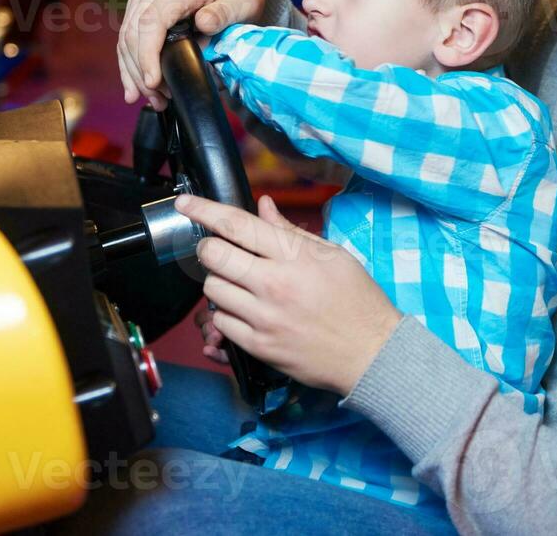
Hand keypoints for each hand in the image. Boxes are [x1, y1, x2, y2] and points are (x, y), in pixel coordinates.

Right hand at [118, 0, 264, 110]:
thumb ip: (225, 12)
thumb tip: (204, 23)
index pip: (152, 21)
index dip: (147, 54)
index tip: (152, 82)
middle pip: (134, 32)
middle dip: (141, 71)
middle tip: (159, 98)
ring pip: (127, 37)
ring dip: (134, 71)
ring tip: (152, 98)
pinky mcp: (141, 4)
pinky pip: (128, 35)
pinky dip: (129, 62)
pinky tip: (134, 86)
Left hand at [177, 194, 403, 395]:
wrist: (372, 354)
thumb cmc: (357, 301)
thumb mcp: (333, 255)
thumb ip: (291, 231)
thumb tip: (263, 206)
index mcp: (295, 256)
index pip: (236, 225)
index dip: (204, 210)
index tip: (185, 203)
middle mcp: (275, 284)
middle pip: (213, 255)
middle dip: (209, 247)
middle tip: (218, 250)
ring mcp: (265, 318)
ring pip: (212, 290)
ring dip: (219, 282)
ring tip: (239, 284)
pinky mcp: (259, 347)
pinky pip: (221, 323)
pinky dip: (226, 313)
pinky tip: (245, 310)